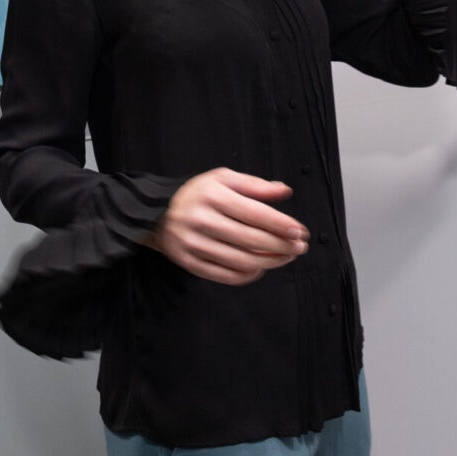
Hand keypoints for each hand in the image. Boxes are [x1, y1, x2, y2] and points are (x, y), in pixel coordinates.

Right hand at [146, 168, 309, 285]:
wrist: (156, 214)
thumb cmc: (197, 195)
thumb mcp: (223, 179)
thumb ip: (255, 185)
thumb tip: (284, 191)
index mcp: (213, 196)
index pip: (255, 214)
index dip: (281, 225)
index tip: (300, 231)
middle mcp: (202, 220)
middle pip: (252, 240)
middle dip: (282, 246)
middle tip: (299, 247)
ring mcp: (195, 244)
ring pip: (242, 261)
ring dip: (271, 262)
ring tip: (285, 257)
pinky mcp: (191, 263)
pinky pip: (226, 276)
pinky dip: (249, 275)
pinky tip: (260, 268)